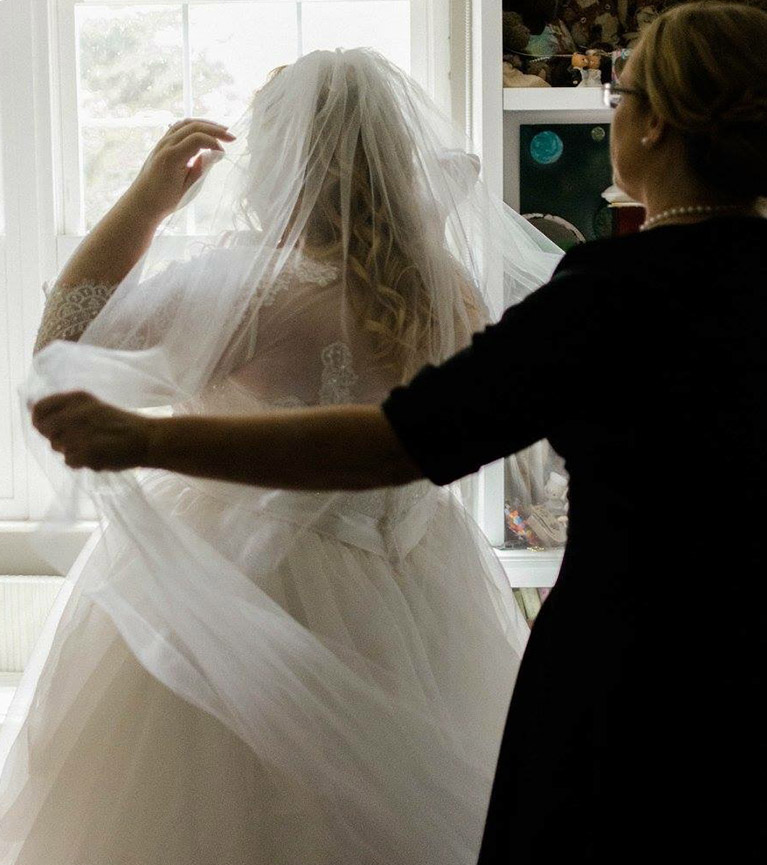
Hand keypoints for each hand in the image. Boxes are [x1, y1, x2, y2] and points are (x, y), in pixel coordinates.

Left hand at [31, 391, 155, 471]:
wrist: (147, 439)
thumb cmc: (120, 424)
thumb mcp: (93, 406)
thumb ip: (64, 408)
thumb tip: (29, 406)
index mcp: (77, 398)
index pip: (39, 408)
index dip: (40, 420)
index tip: (50, 427)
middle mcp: (74, 413)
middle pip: (45, 430)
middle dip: (57, 437)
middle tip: (79, 439)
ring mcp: (79, 433)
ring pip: (57, 447)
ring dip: (71, 450)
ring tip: (93, 446)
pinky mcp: (85, 452)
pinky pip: (69, 461)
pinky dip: (81, 462)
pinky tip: (98, 455)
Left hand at [127, 118, 235, 220]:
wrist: (142, 202)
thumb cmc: (165, 200)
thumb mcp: (188, 188)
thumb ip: (201, 169)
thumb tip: (214, 154)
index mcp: (173, 157)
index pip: (197, 138)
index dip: (214, 142)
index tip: (223, 153)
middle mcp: (166, 145)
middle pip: (193, 126)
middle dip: (214, 129)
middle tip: (231, 136)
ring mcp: (162, 142)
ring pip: (185, 124)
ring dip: (204, 124)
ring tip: (220, 130)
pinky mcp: (162, 144)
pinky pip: (178, 128)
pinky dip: (193, 127)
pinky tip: (203, 132)